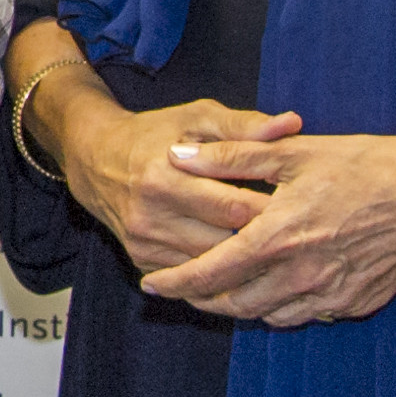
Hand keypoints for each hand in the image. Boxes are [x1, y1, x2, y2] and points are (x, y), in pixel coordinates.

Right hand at [36, 72, 294, 276]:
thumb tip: (292, 123)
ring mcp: (144, 243)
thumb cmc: (154, 134)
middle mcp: (151, 216)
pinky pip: (192, 278)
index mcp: (166, 177)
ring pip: (211, 267)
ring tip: (277, 252)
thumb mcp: (196, 117)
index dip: (272, 211)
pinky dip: (220, 273)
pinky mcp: (142, 260)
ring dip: (244, 262)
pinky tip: (244, 264)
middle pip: (225, 243)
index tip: (301, 209)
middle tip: (297, 236)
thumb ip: (244, 125)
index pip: (234, 207)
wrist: (94, 158)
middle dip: (263, 240)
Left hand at [138, 124, 395, 327]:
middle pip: (233, 303)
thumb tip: (178, 155)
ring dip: (237, 307)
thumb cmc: (368, 167)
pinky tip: (271, 289)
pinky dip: (278, 307)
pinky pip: (302, 315)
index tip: (151, 284)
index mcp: (277, 237)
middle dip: (201, 300)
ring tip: (218, 292)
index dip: (176, 282)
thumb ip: (231, 158)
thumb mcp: (295, 153)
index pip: (211, 272)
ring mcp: (328, 294)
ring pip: (266, 314)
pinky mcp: (353, 303)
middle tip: (180, 290)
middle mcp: (299, 274)